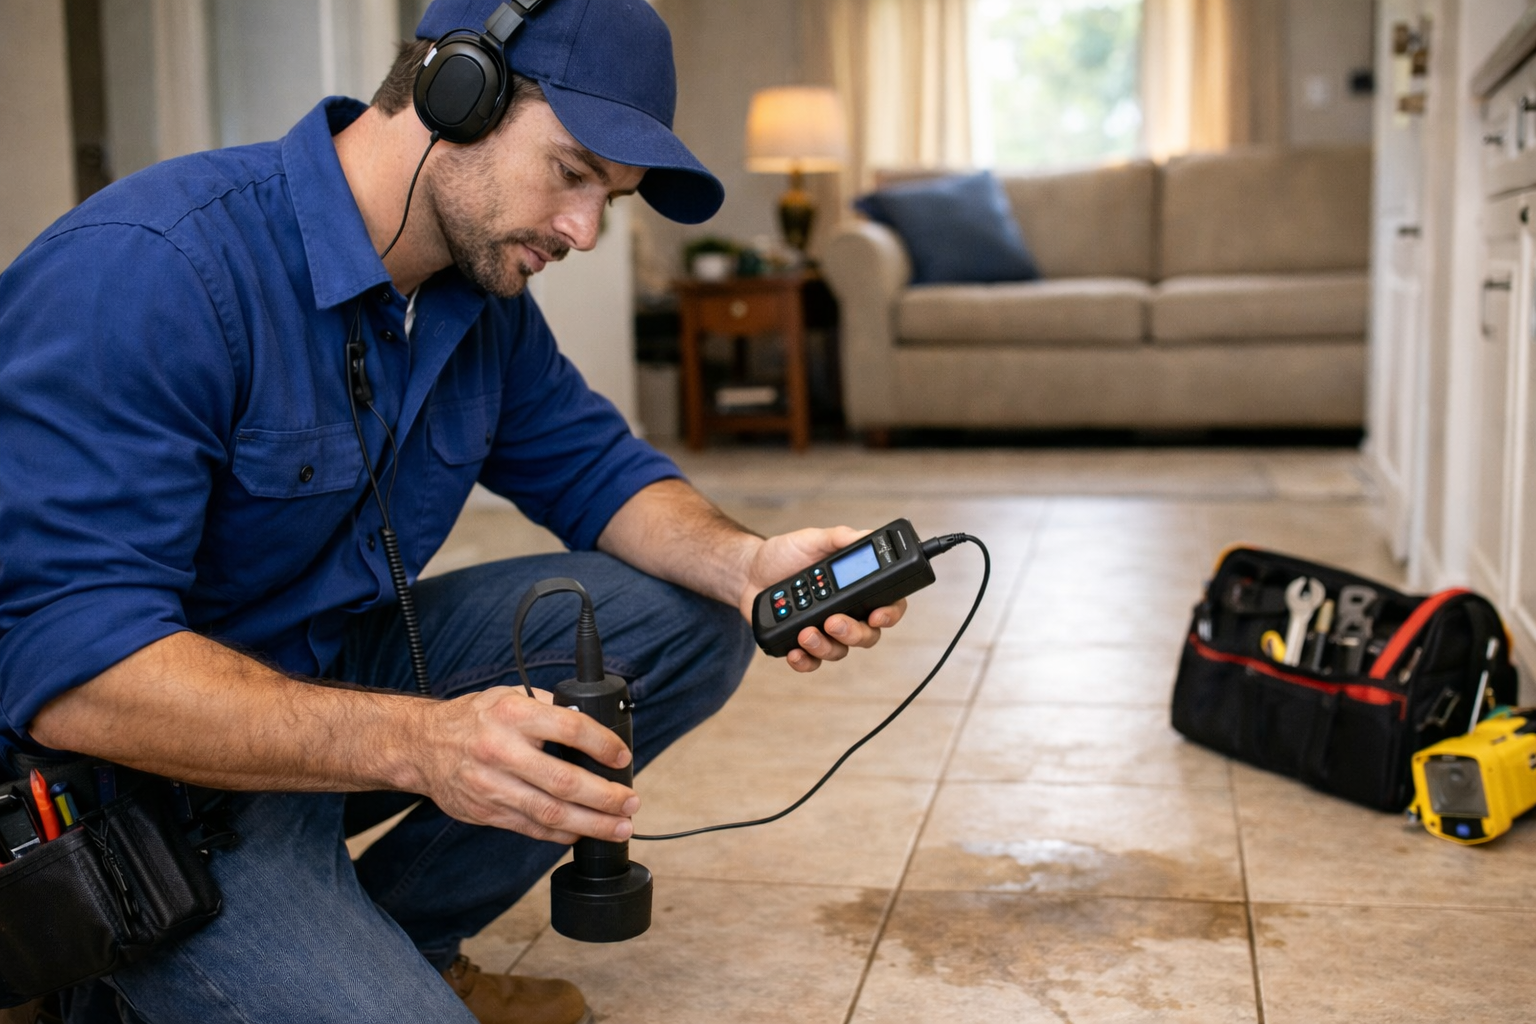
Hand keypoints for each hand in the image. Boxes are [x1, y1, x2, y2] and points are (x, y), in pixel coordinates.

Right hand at [415, 685, 638, 843]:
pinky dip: (562, 835)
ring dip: (592, 824)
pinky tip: (583, 833)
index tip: (622, 757)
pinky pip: (532, 829)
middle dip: (606, 797)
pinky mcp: (486, 812)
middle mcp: (501, 750)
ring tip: (619, 827)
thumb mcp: (509, 697)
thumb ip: (548, 709)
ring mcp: (492, 786)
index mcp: (512, 714)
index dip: (603, 744)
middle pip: (565, 781)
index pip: (570, 729)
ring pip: (551, 814)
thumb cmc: (474, 719)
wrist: (421, 746)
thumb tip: (593, 726)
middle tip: (631, 802)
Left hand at [738, 526, 907, 672]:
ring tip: (806, 633)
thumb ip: (840, 538)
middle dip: (854, 633)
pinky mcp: (802, 644)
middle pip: (867, 635)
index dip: (890, 614)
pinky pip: (812, 662)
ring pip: (839, 651)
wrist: (749, 571)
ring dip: (825, 646)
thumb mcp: (813, 539)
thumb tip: (867, 536)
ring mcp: (825, 631)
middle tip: (833, 621)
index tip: (877, 615)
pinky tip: (795, 651)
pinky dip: (805, 661)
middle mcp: (846, 613)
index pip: (888, 605)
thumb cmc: (784, 554)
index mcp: (856, 588)